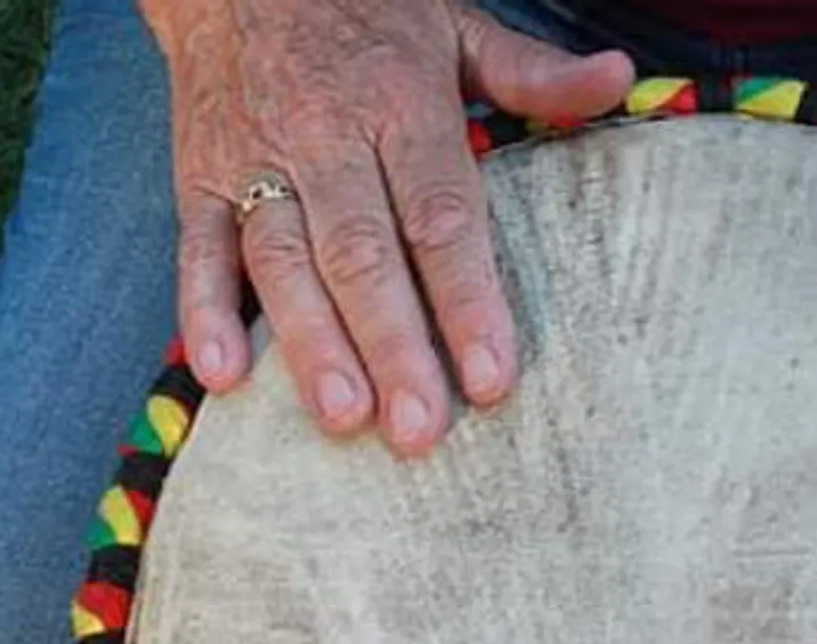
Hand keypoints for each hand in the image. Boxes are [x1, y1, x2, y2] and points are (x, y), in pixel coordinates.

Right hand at [144, 0, 633, 455]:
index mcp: (401, 104)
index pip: (441, 215)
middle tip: (421, 429)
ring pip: (283, 262)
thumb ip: (531, 72)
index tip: (492, 377)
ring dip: (311, 344)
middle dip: (393, 346)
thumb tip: (617, 80)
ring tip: (343, 416)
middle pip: (363, 255)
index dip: (467, 298)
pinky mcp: (200, 178)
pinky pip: (199, 250)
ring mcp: (256, 160)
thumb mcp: (454, 25)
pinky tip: (223, 376)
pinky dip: (203, 312)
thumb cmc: (364, 10)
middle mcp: (326, 137)